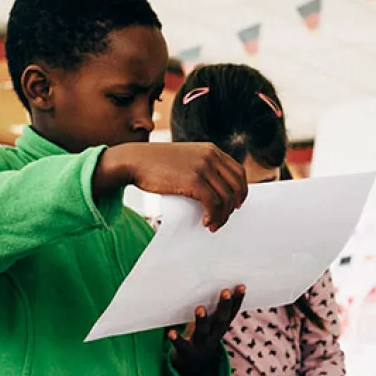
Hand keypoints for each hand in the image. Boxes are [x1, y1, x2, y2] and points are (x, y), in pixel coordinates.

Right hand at [95, 142, 248, 230]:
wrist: (134, 160)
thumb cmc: (155, 163)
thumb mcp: (184, 158)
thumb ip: (200, 166)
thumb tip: (214, 189)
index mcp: (211, 150)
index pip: (238, 172)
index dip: (241, 191)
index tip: (236, 204)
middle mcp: (210, 156)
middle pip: (236, 186)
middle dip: (233, 206)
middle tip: (222, 219)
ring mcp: (203, 167)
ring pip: (226, 197)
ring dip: (222, 216)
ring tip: (212, 225)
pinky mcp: (194, 180)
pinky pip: (214, 203)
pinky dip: (214, 216)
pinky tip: (206, 222)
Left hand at [169, 286, 245, 375]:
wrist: (192, 366)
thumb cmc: (201, 337)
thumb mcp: (211, 325)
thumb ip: (214, 310)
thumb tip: (219, 284)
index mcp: (221, 328)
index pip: (232, 313)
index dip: (238, 300)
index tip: (241, 286)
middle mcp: (214, 336)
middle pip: (220, 320)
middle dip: (223, 306)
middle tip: (225, 291)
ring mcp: (200, 345)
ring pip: (202, 332)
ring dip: (202, 320)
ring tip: (199, 308)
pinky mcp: (186, 351)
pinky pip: (181, 345)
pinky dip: (176, 339)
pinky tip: (171, 332)